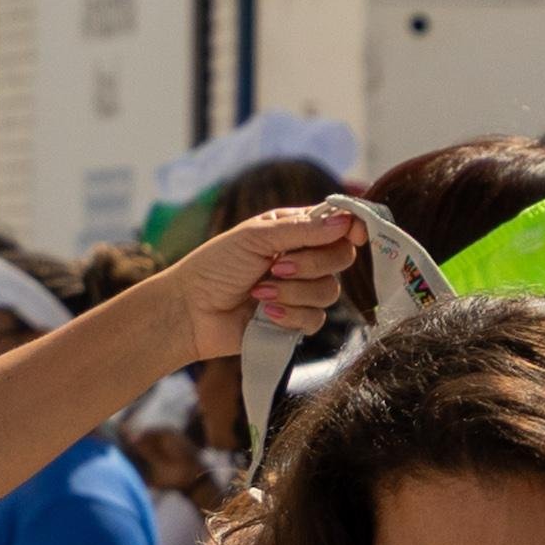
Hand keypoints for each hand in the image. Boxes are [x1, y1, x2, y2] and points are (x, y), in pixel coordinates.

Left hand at [162, 204, 371, 364]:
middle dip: (311, 264)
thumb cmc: (215, 266)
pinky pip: (315, 319)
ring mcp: (300, 291)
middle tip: (276, 267)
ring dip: (294, 292)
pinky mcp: (294, 321)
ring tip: (259, 292)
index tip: (354, 234)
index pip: (338, 225)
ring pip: (329, 291)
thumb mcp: (255, 237)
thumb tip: (346, 222)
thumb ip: (302, 230)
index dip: (352, 227)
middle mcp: (302, 258)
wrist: (191, 311)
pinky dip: (290, 315)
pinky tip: (265, 313)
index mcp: (294, 230)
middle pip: (341, 258)